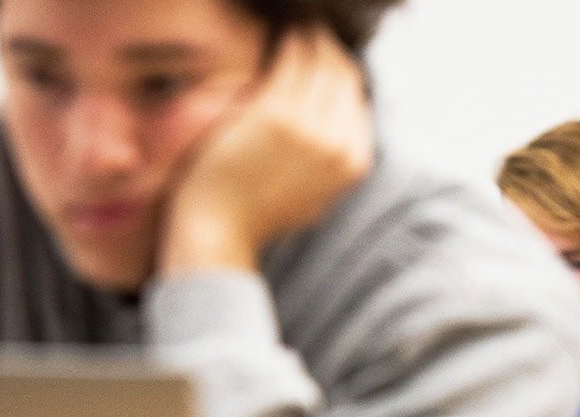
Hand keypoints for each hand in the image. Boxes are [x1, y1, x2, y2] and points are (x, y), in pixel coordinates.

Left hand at [162, 29, 372, 274]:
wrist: (220, 229)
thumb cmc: (257, 214)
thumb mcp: (313, 197)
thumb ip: (331, 166)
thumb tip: (341, 138)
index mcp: (353, 164)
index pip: (359, 101)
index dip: (343, 74)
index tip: (326, 57)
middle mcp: (340, 144)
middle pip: (346, 77)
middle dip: (331, 49)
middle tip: (314, 30)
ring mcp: (311, 128)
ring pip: (323, 62)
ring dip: (313, 37)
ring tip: (300, 24)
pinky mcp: (277, 113)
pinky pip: (293, 61)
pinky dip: (292, 40)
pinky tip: (282, 30)